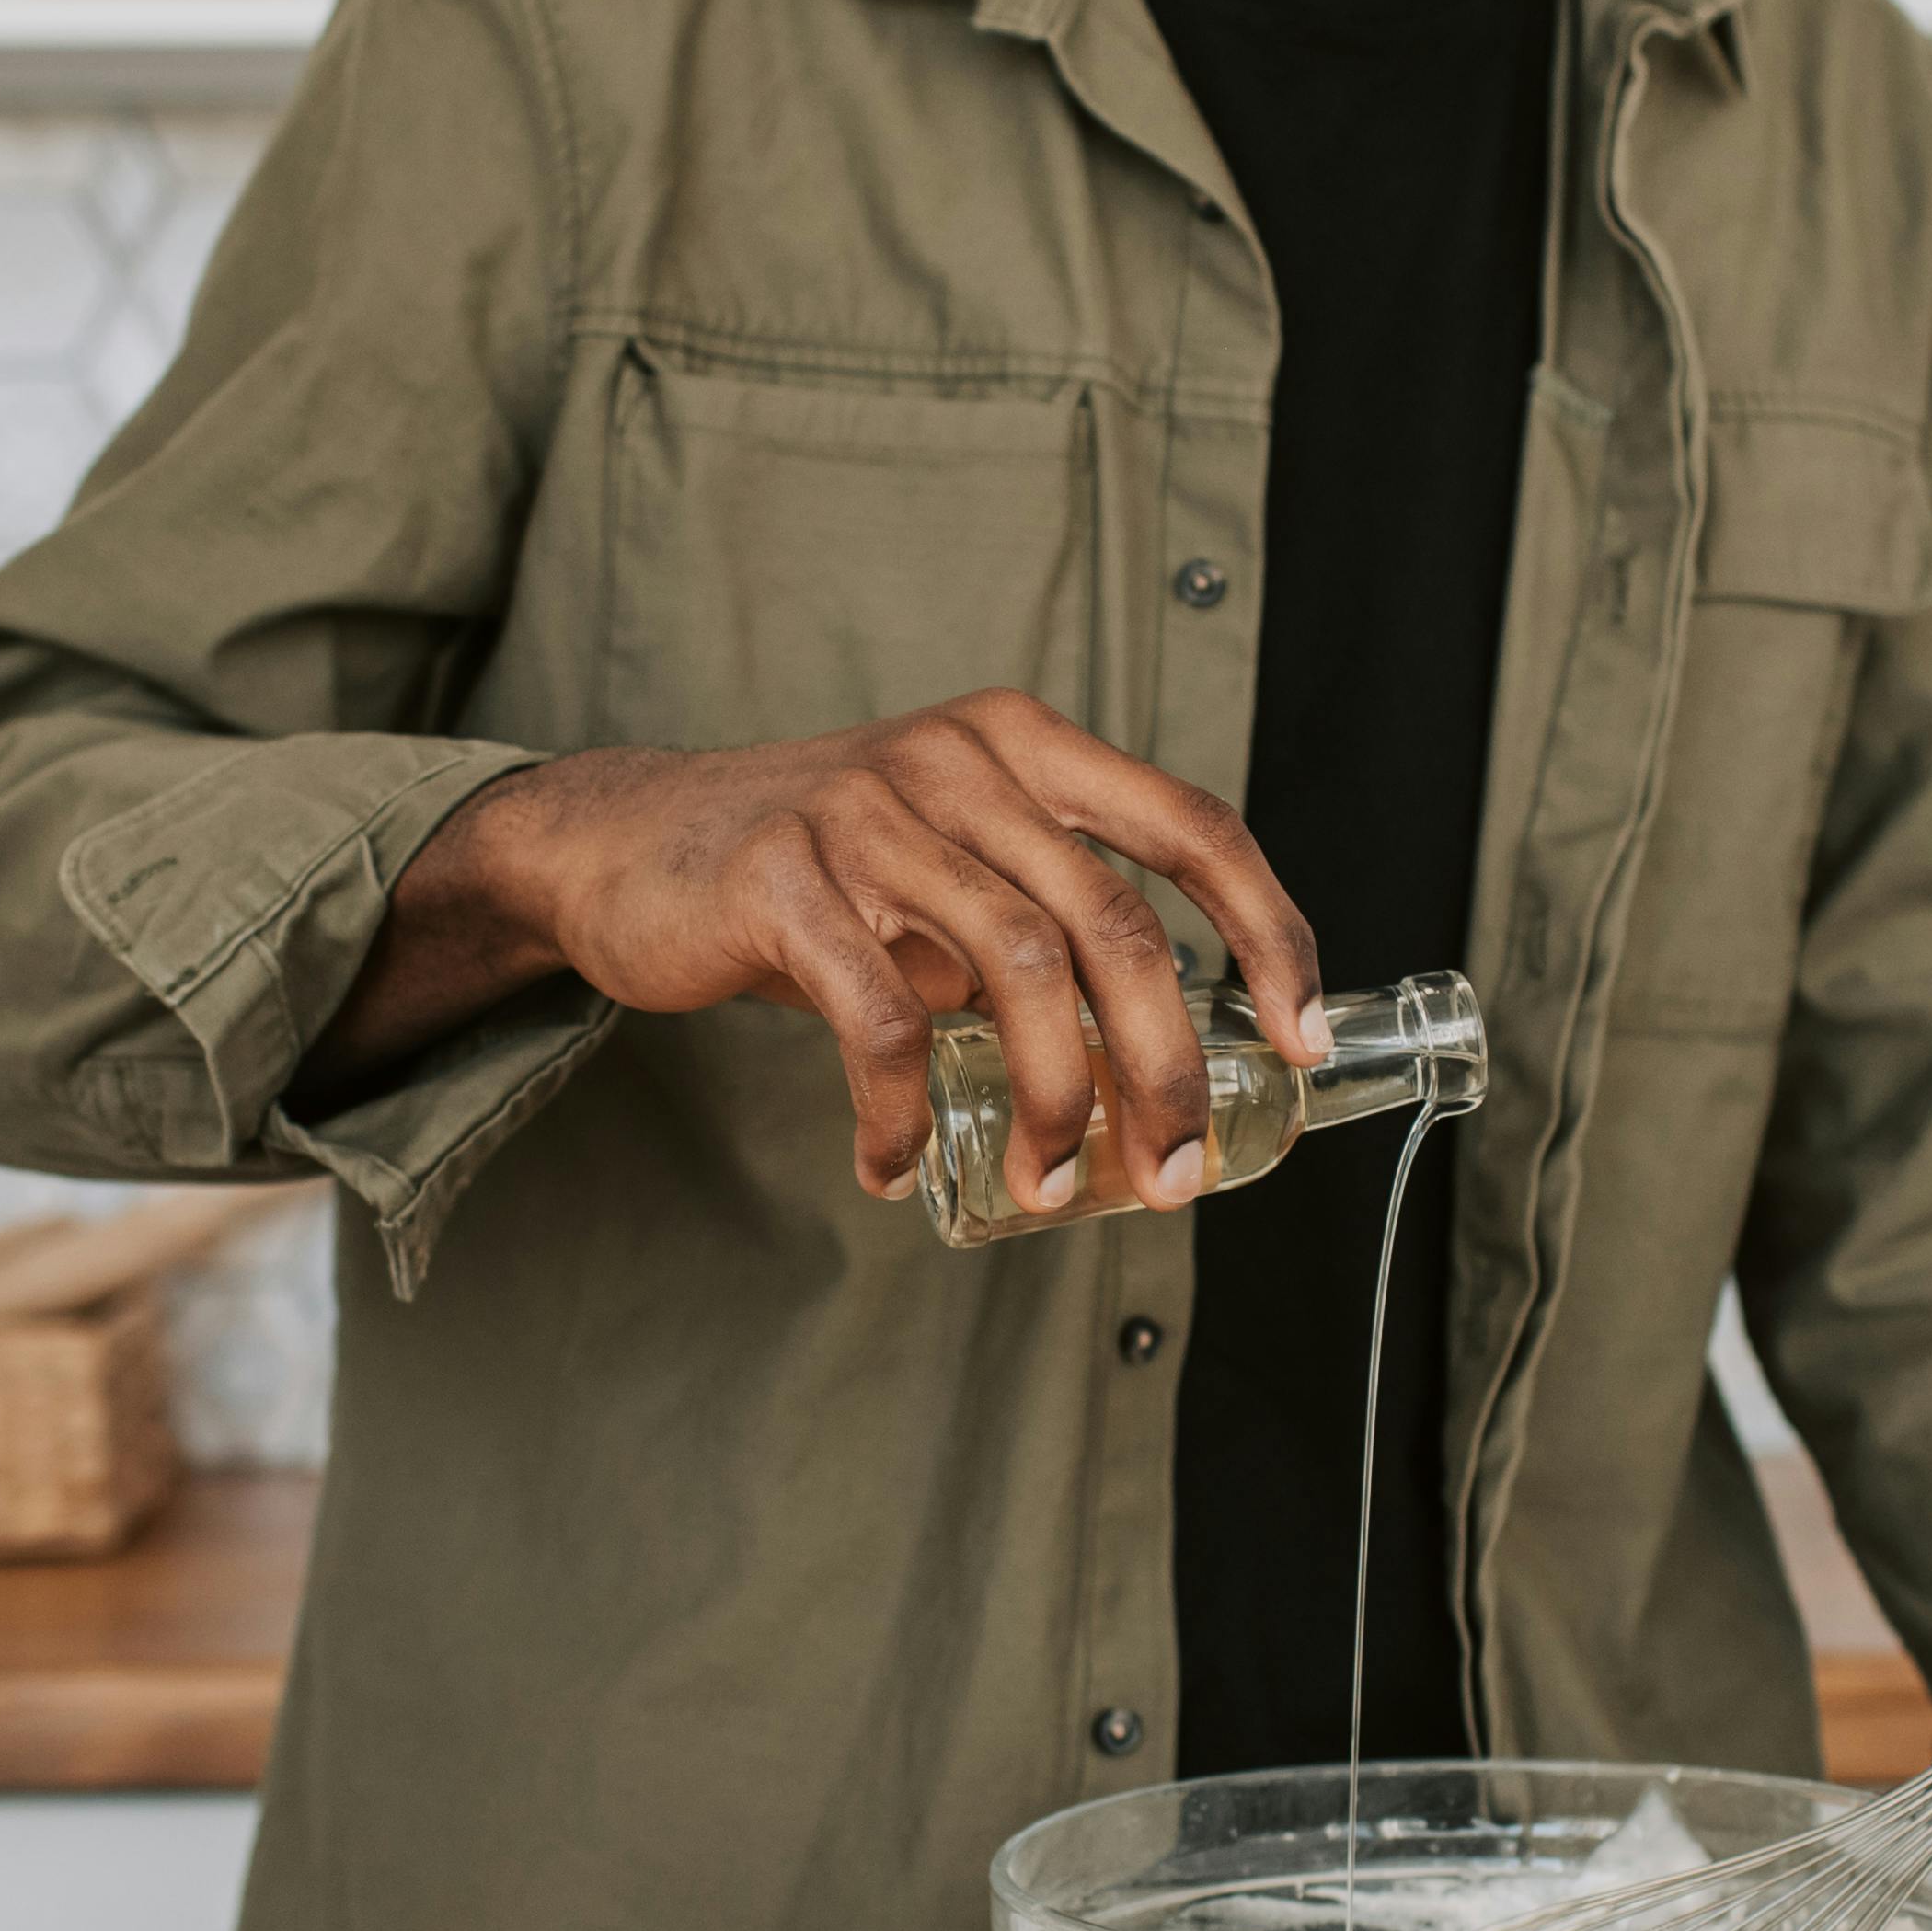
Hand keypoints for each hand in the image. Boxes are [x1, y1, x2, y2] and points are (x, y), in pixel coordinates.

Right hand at [314, 695, 1325, 1211]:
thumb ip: (1046, 920)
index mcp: (1025, 744)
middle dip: (1164, 1068)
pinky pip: (879, 1022)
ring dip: (1053, 1105)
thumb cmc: (819, 871)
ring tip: (1046, 1186)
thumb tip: (1163, 1061)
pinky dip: (899, 1114)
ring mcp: (869, 813)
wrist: (628, 841)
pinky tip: (891, 1165)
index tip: (1304, 1040)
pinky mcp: (784, 880)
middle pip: (1116, 924)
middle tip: (1172, 1171)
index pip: (1192, 828)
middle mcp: (960, 760)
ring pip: (1016, 974)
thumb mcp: (951, 859)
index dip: (1267, 932)